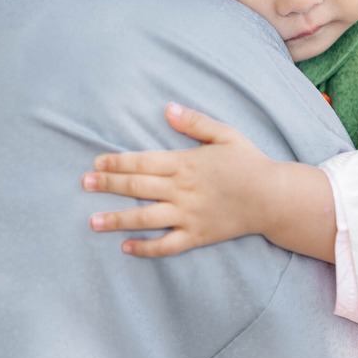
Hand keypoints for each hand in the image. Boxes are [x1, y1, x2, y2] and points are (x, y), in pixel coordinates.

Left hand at [81, 103, 282, 256]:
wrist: (273, 198)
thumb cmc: (248, 163)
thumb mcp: (224, 134)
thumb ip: (195, 122)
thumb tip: (167, 109)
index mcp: (186, 163)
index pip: (143, 162)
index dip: (118, 163)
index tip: (97, 163)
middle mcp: (183, 190)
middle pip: (138, 188)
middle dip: (108, 185)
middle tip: (84, 184)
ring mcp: (189, 215)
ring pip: (146, 218)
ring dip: (117, 219)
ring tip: (93, 221)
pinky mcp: (197, 236)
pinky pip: (167, 245)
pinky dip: (145, 248)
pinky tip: (125, 248)